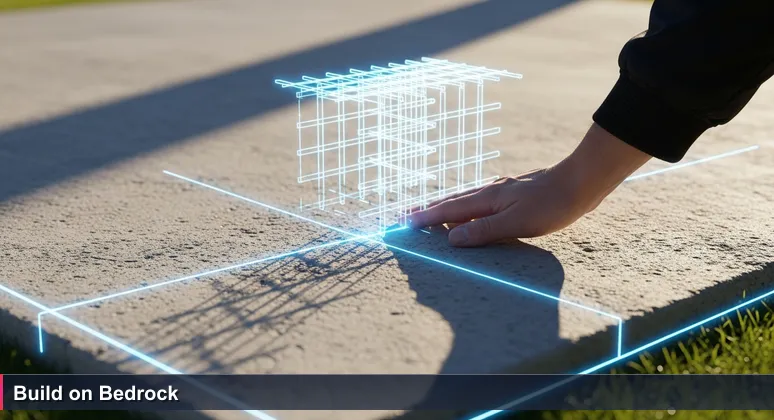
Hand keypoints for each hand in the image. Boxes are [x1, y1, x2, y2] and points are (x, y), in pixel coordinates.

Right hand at [406, 123, 651, 246]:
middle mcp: (491, 192)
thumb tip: (452, 237)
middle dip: (429, 210)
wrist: (582, 182)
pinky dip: (465, 208)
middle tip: (408, 217)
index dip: (426, 218)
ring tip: (430, 214)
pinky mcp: (513, 194)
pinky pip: (480, 202)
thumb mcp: (518, 223)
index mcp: (488, 199)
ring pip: (466, 200)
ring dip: (445, 208)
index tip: (405, 224)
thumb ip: (484, 231)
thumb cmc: (553, 205)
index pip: (449, 210)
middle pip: (453, 202)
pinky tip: (470, 211)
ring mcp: (502, 191)